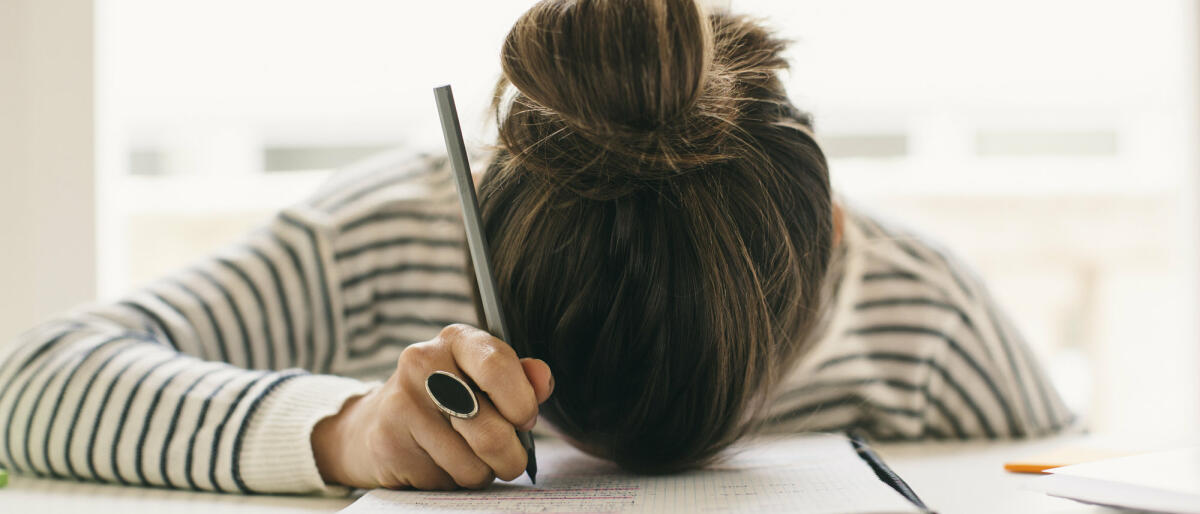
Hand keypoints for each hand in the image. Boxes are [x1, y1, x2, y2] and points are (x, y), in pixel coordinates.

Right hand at [311, 324, 553, 489]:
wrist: (375, 422)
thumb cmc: (447, 398)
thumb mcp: (484, 380)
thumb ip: (520, 378)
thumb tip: (544, 378)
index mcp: (457, 339)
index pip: (498, 366)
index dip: (522, 404)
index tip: (526, 420)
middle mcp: (424, 362)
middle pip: (491, 430)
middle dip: (511, 455)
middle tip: (510, 457)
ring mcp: (403, 402)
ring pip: (472, 465)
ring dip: (482, 472)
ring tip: (470, 457)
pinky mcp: (389, 441)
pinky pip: (445, 480)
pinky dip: (452, 480)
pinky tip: (437, 461)